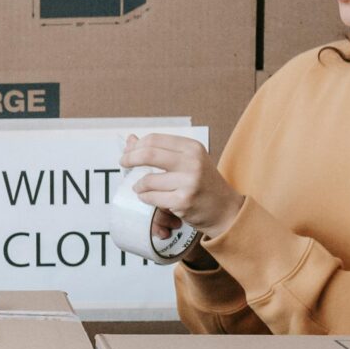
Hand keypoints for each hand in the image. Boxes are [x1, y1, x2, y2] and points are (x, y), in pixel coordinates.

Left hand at [122, 133, 244, 238]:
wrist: (226, 208)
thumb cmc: (203, 183)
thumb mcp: (187, 160)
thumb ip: (159, 150)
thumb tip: (130, 139)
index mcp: (192, 147)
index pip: (154, 140)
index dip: (136, 146)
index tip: (128, 153)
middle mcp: (192, 162)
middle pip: (148, 154)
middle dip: (130, 159)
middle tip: (124, 164)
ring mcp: (188, 182)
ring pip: (148, 180)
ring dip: (138, 185)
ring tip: (139, 187)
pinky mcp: (183, 201)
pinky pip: (152, 197)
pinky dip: (145, 198)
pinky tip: (147, 197)